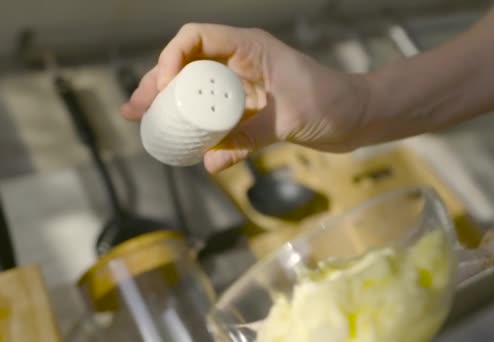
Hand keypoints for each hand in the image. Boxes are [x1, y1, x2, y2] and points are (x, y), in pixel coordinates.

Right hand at [121, 23, 369, 172]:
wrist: (358, 116)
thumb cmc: (332, 105)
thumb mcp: (288, 118)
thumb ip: (248, 139)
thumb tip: (209, 164)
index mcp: (249, 48)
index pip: (196, 37)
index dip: (171, 58)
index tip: (163, 88)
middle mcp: (241, 61)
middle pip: (187, 64)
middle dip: (158, 85)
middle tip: (135, 110)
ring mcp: (243, 83)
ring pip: (196, 86)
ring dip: (169, 103)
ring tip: (144, 121)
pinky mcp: (248, 105)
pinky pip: (212, 109)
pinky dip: (194, 122)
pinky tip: (179, 138)